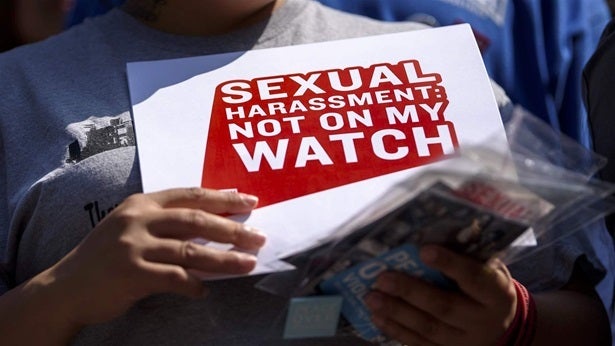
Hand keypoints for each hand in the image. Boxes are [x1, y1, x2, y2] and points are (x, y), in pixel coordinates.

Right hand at [44, 188, 265, 327]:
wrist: (67, 286)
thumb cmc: (106, 255)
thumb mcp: (131, 226)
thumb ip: (165, 221)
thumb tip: (214, 223)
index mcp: (142, 203)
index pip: (191, 195)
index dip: (223, 198)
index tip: (250, 201)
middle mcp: (139, 220)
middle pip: (196, 220)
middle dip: (232, 228)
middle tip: (259, 236)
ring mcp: (134, 246)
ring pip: (191, 250)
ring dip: (225, 259)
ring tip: (248, 263)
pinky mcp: (131, 274)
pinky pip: (174, 278)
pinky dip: (194, 285)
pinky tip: (204, 291)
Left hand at [364, 245, 516, 345]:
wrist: (504, 327)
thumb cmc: (486, 286)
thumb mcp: (488, 269)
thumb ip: (466, 257)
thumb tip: (428, 236)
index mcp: (496, 293)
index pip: (474, 278)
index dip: (449, 264)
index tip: (424, 250)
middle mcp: (483, 320)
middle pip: (444, 306)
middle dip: (410, 291)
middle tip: (383, 278)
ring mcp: (465, 340)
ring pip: (428, 328)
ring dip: (396, 311)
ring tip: (372, 297)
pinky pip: (419, 343)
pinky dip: (396, 330)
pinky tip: (377, 316)